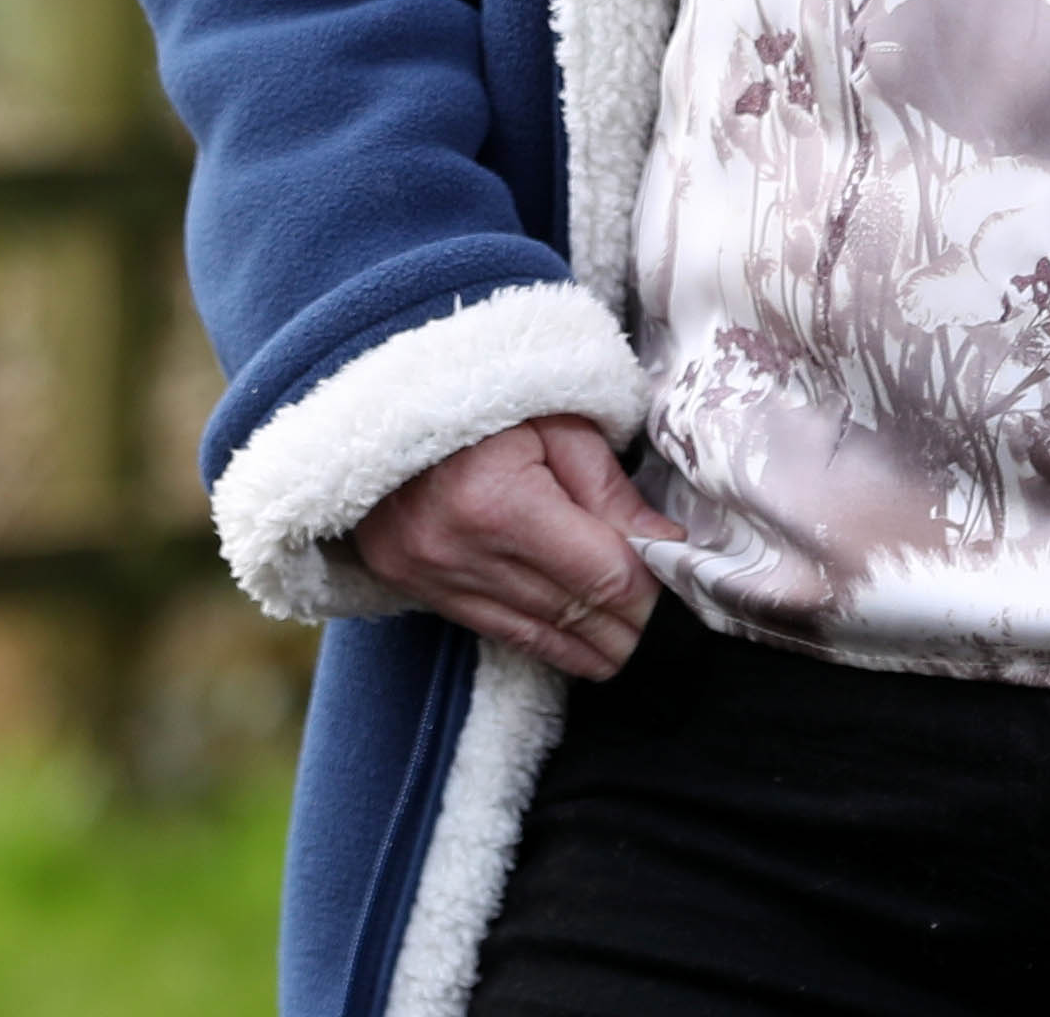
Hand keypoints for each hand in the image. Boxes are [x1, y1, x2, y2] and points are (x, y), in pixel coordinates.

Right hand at [348, 417, 684, 679]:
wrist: (374, 407)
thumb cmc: (476, 400)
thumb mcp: (552, 421)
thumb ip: (609, 488)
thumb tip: (664, 546)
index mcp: (500, 502)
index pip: (602, 575)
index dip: (650, 588)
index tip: (674, 579)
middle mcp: (462, 553)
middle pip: (575, 613)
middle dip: (629, 625)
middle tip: (663, 617)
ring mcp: (434, 578)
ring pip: (540, 636)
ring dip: (594, 646)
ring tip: (631, 643)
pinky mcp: (417, 591)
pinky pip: (500, 634)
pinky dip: (548, 644)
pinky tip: (583, 649)